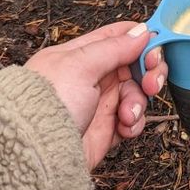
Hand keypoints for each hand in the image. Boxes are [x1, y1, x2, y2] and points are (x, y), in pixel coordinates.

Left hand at [25, 21, 167, 170]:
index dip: (142, 40)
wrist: (33, 157)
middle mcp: (92, 77)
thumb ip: (114, 47)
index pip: (119, 36)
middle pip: (135, 64)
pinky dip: (134, 123)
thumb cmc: (44, 106)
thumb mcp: (80, 65)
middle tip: (151, 82)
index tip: (156, 48)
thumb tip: (142, 31)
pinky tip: (124, 126)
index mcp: (82, 55)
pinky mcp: (105, 130)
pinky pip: (133, 120)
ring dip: (139, 101)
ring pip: (137, 92)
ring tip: (127, 113)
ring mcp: (99, 103)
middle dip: (149, 72)